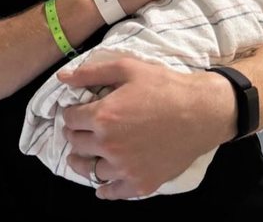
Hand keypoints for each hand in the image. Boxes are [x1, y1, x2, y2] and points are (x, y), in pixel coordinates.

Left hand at [59, 56, 235, 199]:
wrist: (200, 111)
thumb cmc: (164, 86)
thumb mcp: (127, 68)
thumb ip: (91, 73)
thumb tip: (62, 77)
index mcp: (103, 116)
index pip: (70, 119)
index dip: (71, 112)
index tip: (77, 110)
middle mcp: (109, 146)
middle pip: (77, 144)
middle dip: (75, 133)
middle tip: (82, 128)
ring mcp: (125, 168)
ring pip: (89, 170)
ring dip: (83, 160)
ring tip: (85, 154)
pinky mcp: (141, 183)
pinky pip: (113, 192)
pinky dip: (104, 188)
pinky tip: (103, 183)